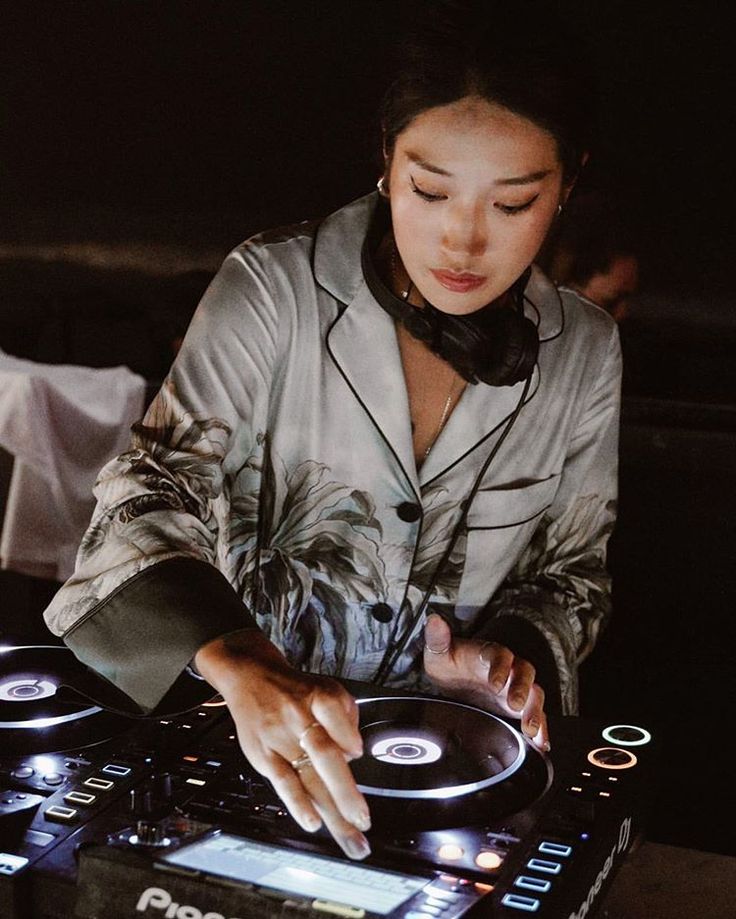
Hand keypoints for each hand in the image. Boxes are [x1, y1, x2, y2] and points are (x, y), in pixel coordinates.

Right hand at [195, 631, 370, 859]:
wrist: (250, 676)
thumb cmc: (296, 689)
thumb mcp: (326, 688)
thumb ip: (345, 717)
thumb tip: (354, 753)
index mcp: (317, 696)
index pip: (336, 714)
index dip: (348, 737)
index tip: (358, 754)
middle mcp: (298, 717)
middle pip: (325, 756)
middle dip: (346, 793)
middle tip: (364, 821)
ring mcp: (279, 738)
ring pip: (308, 777)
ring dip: (331, 811)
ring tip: (349, 836)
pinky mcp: (263, 754)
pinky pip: (282, 782)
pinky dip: (298, 804)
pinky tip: (313, 822)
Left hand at [422, 613, 549, 751]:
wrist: (457, 681)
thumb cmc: (451, 664)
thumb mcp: (440, 653)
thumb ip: (438, 638)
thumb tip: (434, 620)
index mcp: (491, 653)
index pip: (501, 655)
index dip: (501, 667)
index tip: (495, 682)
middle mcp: (509, 669)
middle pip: (524, 674)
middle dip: (522, 690)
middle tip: (515, 705)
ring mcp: (517, 689)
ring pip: (535, 695)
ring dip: (535, 711)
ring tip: (531, 729)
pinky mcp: (521, 710)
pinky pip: (537, 717)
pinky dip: (542, 731)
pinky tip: (541, 744)